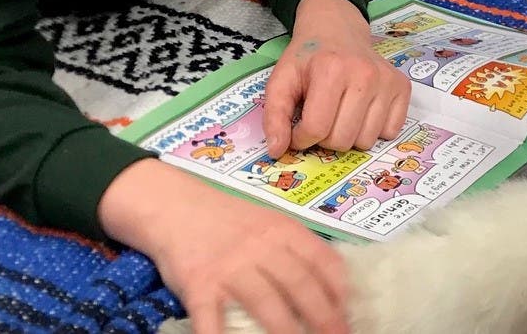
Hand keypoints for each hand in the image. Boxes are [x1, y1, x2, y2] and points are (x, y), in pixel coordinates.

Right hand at [99, 159, 348, 333]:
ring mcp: (230, 266)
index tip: (351, 314)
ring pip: (265, 302)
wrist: (174, 205)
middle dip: (323, 317)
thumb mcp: (269, 224)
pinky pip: (212, 317)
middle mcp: (261, 246)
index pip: (323, 261)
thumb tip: (334, 286)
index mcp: (284, 231)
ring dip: (287, 330)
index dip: (341, 291)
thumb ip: (295, 250)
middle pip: (300, 284)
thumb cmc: (227, 221)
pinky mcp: (199, 284)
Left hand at [262, 0, 410, 156]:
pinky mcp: (403, 87)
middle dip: (325, 138)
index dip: (302, 138)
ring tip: (341, 114)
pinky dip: (374, 130)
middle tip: (321, 118)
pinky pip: (390, 132)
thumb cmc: (309, 58)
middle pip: (343, 140)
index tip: (299, 128)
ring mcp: (387, 81)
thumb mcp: (281, 80)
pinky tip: (363, 111)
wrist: (338, 29)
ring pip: (367, 141)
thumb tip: (277, 151)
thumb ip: (274, 116)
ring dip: (349, 135)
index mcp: (331, 70)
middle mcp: (365, 75)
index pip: (316, 129)